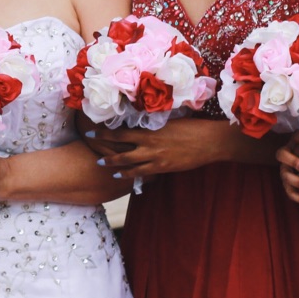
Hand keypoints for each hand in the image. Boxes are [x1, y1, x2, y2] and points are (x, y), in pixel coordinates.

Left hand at [87, 118, 222, 180]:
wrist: (209, 141)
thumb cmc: (192, 127)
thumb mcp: (169, 122)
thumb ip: (153, 125)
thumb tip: (141, 122)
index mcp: (150, 129)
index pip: (121, 131)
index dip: (104, 133)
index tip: (91, 131)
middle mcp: (149, 143)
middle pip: (119, 146)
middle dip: (103, 147)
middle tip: (90, 145)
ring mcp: (155, 157)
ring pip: (127, 162)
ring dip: (113, 163)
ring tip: (101, 163)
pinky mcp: (162, 168)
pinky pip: (141, 173)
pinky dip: (129, 174)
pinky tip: (121, 175)